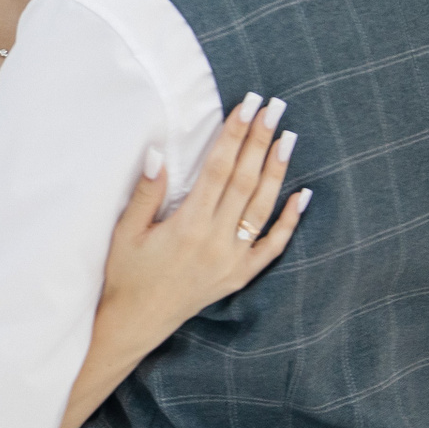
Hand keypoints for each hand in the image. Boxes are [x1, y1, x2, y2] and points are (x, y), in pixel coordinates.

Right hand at [100, 94, 306, 330]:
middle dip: (260, 140)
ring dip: (277, 170)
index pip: (219, 168)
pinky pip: (272, 246)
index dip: (234, 134)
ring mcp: (233, 260)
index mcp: (188, 226)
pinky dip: (289, 221)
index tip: (247, 105)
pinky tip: (302, 195)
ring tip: (288, 137)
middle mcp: (217, 241)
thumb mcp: (126, 231)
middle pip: (245, 180)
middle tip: (274, 107)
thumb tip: (159, 152)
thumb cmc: (126, 274)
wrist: (135, 322)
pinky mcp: (239, 276)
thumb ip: (147, 193)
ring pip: (262, 207)